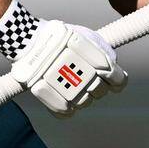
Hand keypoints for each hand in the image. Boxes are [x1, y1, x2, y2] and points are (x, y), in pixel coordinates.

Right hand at [0, 0, 126, 116]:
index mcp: (98, 61)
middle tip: (88, 77)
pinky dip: (67, 107)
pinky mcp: (56, 101)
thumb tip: (112, 65)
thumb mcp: (86, 36)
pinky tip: (65, 96)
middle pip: (101, 92)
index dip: (118, 81)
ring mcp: (70, 90)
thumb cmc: (59, 35)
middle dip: (98, 86)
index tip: (113, 79)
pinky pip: (66, 112)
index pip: (118, 80)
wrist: (31, 40)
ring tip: (74, 84)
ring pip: (85, 103)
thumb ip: (101, 51)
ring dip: (82, 95)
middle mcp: (87, 77)